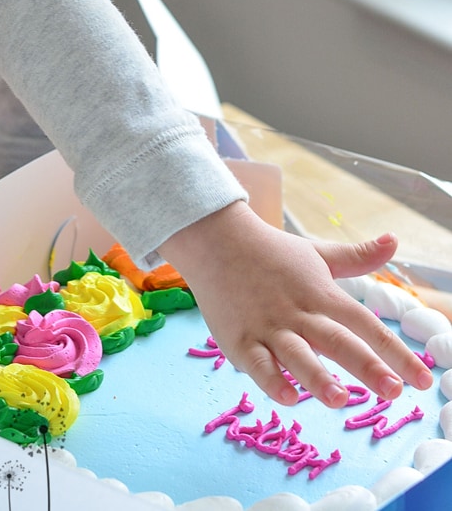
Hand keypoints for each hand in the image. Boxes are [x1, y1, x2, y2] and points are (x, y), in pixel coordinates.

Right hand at [160, 200, 434, 407]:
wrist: (215, 239)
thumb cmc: (271, 252)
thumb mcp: (317, 253)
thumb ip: (357, 256)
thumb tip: (394, 241)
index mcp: (322, 294)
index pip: (366, 324)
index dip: (396, 352)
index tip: (423, 379)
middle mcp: (299, 312)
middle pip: (338, 341)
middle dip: (367, 367)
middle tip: (395, 393)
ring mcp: (268, 327)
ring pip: (296, 355)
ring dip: (318, 377)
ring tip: (340, 399)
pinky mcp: (240, 339)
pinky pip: (258, 364)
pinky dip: (272, 380)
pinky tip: (288, 398)